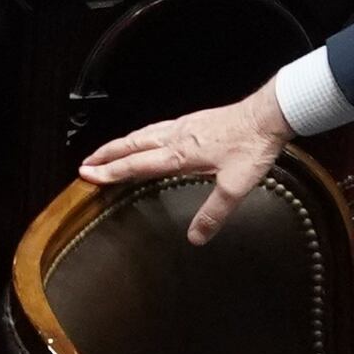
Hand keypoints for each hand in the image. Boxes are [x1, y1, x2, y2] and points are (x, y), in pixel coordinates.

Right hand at [78, 82, 292, 235]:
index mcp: (179, 154)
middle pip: (131, 145)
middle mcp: (175, 137)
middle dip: (105, 155)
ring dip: (120, 144)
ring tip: (106, 152)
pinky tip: (144, 139)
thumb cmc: (252, 148)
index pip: (135, 164)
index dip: (109, 171)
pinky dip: (139, 136)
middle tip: (85, 164)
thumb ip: (213, 213)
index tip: (86, 175)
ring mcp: (183, 126)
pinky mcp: (193, 121)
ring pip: (141, 134)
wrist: (267, 116)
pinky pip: (155, 129)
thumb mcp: (236, 187)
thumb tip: (195, 238)